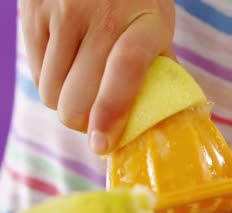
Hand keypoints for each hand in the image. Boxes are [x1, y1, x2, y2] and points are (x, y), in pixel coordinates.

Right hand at [19, 0, 175, 153]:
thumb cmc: (136, 1)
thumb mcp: (158, 27)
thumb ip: (161, 69)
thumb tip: (162, 118)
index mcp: (145, 23)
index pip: (126, 68)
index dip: (112, 110)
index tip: (102, 144)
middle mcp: (103, 16)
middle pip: (77, 97)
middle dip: (84, 121)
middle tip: (95, 118)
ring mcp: (63, 11)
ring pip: (51, 93)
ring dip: (65, 102)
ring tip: (82, 84)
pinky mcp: (33, 12)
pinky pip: (34, 73)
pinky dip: (50, 82)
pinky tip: (66, 64)